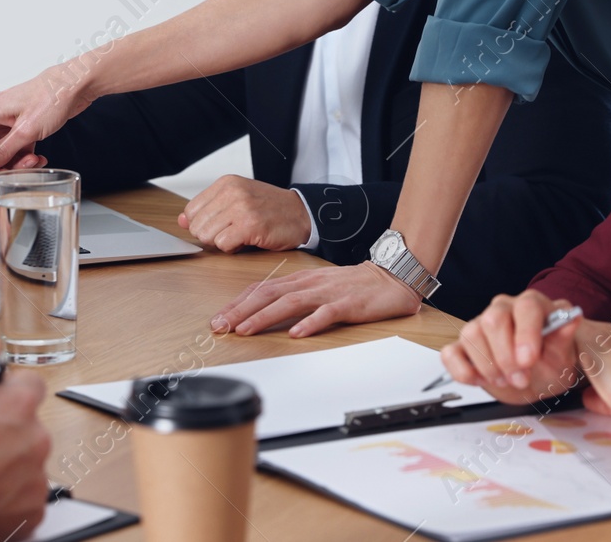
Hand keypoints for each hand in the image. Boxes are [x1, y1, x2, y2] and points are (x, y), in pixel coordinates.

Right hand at [0, 68, 92, 172]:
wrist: (74, 85)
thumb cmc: (52, 97)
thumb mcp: (27, 129)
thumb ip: (4, 150)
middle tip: (26, 161)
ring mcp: (3, 127)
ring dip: (16, 164)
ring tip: (36, 158)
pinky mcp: (16, 132)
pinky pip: (11, 154)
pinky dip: (23, 159)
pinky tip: (38, 157)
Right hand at [0, 333, 50, 541]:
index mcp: (16, 406)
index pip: (30, 384)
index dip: (6, 390)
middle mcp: (35, 440)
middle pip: (29, 423)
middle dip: (5, 427)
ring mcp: (35, 478)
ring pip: (26, 459)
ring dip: (8, 461)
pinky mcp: (31, 512)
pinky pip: (25, 493)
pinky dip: (9, 494)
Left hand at [178, 176, 311, 252]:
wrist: (302, 213)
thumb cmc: (270, 208)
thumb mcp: (237, 200)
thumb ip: (208, 209)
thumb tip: (181, 220)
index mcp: (226, 183)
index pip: (191, 210)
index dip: (202, 224)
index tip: (219, 226)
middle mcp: (231, 192)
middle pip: (197, 226)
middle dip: (211, 236)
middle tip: (232, 232)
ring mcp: (241, 208)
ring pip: (207, 236)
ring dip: (222, 242)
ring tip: (240, 235)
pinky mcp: (250, 225)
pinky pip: (223, 245)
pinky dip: (232, 248)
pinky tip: (246, 240)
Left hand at [211, 261, 421, 337]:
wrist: (391, 277)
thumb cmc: (353, 285)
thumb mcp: (317, 287)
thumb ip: (294, 296)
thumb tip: (265, 311)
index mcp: (300, 280)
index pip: (261, 289)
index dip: (237, 304)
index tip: (219, 319)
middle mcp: (309, 284)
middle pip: (268, 295)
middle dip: (241, 311)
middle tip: (220, 326)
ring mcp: (327, 293)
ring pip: (290, 302)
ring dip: (265, 316)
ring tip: (246, 330)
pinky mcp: (348, 304)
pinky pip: (326, 314)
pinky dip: (310, 323)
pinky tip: (296, 333)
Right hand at [440, 289, 584, 403]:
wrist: (537, 380)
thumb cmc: (550, 362)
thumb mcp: (563, 354)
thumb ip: (565, 336)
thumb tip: (572, 318)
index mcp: (531, 305)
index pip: (526, 307)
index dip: (526, 333)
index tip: (529, 360)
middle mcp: (503, 309)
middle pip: (492, 321)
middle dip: (506, 356)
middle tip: (521, 378)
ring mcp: (479, 326)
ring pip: (471, 335)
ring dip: (489, 366)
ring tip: (507, 380)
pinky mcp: (462, 347)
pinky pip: (450, 354)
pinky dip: (463, 371)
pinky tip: (481, 379)